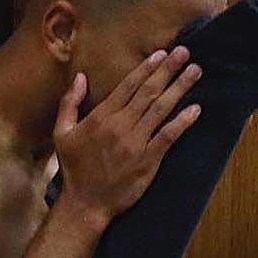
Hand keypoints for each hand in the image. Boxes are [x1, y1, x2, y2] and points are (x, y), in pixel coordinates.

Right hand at [54, 47, 201, 227]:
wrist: (84, 205)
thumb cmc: (74, 170)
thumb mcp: (62, 134)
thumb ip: (69, 104)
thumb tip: (80, 77)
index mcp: (101, 117)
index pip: (128, 85)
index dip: (147, 68)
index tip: (162, 54)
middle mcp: (120, 126)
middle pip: (148, 92)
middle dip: (168, 70)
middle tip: (185, 52)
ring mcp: (135, 143)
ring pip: (161, 109)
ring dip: (180, 87)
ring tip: (195, 71)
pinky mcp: (147, 161)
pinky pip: (167, 136)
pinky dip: (182, 122)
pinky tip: (195, 109)